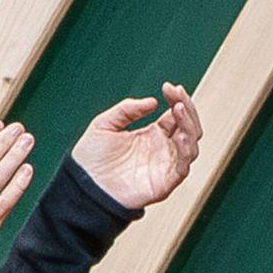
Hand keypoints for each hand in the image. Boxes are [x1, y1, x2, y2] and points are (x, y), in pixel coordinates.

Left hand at [72, 83, 201, 208]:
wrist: (80, 185)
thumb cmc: (90, 158)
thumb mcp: (104, 125)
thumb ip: (126, 110)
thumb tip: (152, 101)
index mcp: (152, 134)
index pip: (176, 115)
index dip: (177, 99)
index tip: (169, 87)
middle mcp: (163, 149)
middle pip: (189, 127)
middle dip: (187, 109)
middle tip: (177, 95)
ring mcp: (165, 165)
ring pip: (191, 145)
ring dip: (189, 126)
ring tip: (179, 111)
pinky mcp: (164, 183)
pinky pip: (183, 168)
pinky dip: (186, 151)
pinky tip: (179, 136)